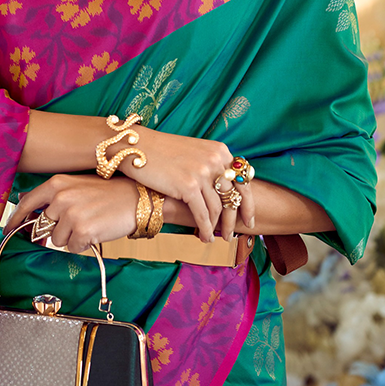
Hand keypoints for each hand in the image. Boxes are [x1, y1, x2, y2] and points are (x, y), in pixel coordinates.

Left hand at [5, 174, 138, 253]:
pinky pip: (73, 247)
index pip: (27, 203)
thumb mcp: (76, 185)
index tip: (7, 230)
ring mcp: (71, 215)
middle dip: (58, 229)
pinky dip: (84, 243)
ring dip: (72, 237)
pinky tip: (97, 230)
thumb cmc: (108, 192)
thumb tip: (24, 201)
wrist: (137, 198)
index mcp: (57, 184)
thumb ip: (52, 194)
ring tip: (91, 222)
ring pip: (58, 240)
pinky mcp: (82, 232)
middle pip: (44, 227)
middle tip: (80, 220)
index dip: (15, 219)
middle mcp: (60, 198)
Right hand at [116, 129, 252, 241]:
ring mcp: (202, 172)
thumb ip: (211, 166)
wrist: (135, 147)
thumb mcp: (194, 152)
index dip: (248, 203)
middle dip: (235, 219)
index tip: (248, 218)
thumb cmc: (162, 152)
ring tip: (217, 238)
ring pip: (218, 209)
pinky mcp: (188, 186)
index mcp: (219, 151)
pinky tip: (204, 238)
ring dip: (219, 227)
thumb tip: (224, 191)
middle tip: (233, 233)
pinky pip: (203, 215)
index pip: (243, 181)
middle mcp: (215, 160)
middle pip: (234, 197)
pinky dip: (206, 229)